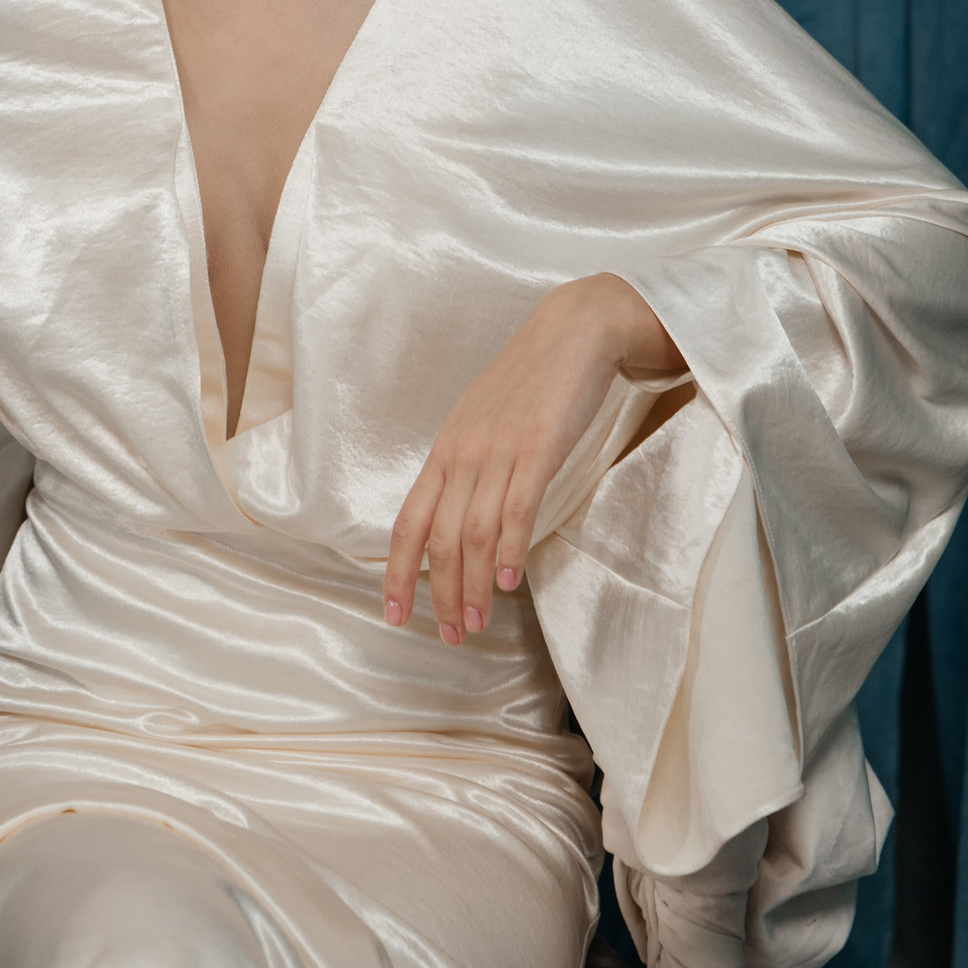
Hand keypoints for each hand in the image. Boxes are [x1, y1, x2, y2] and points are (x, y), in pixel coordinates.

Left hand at [384, 273, 680, 642]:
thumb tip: (456, 513)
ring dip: (471, 586)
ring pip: (473, 532)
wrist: (573, 331)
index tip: (394, 613)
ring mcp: (499, 449)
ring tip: (476, 623)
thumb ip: (468, 465)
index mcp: (447, 449)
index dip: (398, 571)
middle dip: (439, 593)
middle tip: (449, 635)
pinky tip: (507, 582)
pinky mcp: (538, 447)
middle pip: (439, 537)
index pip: (409, 520)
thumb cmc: (531, 381)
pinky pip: (516, 507)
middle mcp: (464, 452)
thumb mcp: (484, 422)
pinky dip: (507, 549)